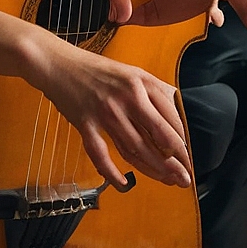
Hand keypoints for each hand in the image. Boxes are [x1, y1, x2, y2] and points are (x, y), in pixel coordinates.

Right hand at [29, 33, 192, 190]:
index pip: (170, 118)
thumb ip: (153, 89)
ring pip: (134, 148)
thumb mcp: (130, 71)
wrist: (58, 63)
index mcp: (141, 82)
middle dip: (174, 162)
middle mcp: (127, 97)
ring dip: (152, 169)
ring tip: (166, 182)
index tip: (187, 157)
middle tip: (185, 179)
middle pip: (157, 136)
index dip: (181, 142)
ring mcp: (105, 111)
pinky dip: (112, 172)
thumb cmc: (95, 69)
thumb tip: (175, 110)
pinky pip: (101, 154)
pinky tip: (124, 184)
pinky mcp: (85, 123)